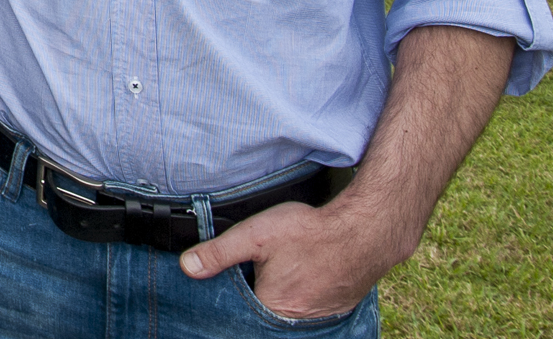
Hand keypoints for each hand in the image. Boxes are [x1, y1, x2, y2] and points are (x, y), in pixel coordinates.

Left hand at [181, 199, 383, 319]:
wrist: (364, 231)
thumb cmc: (310, 232)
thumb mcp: (255, 236)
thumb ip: (219, 253)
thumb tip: (188, 267)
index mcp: (271, 308)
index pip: (241, 309)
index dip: (237, 292)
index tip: (241, 275)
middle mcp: (296, 320)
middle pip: (264, 311)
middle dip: (259, 292)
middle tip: (266, 269)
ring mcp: (320, 317)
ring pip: (288, 310)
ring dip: (283, 294)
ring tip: (286, 269)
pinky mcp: (336, 308)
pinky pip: (311, 307)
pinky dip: (304, 294)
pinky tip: (303, 275)